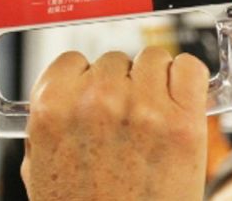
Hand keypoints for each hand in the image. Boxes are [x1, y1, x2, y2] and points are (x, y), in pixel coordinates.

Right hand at [21, 47, 208, 200]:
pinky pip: (190, 68)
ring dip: (154, 81)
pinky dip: (188, 78)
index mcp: (53, 108)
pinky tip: (182, 100)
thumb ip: (46, 128)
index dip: (85, 82)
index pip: (71, 62)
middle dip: (121, 86)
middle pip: (114, 60)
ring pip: (152, 59)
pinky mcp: (183, 122)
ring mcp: (142, 108)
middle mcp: (96, 100)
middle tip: (128, 119)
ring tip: (154, 115)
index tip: (96, 96)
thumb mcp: (41, 171)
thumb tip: (60, 101)